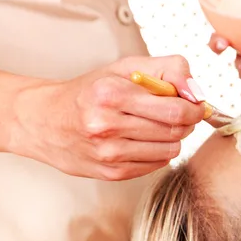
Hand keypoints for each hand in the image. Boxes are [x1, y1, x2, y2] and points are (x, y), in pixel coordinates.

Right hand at [11, 55, 205, 180]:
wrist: (44, 120)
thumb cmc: (89, 91)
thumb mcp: (126, 67)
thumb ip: (169, 69)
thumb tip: (196, 92)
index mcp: (111, 94)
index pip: (175, 109)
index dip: (194, 108)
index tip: (195, 104)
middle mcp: (107, 125)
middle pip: (175, 131)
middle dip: (186, 121)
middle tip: (179, 113)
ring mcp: (108, 153)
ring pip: (170, 150)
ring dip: (173, 138)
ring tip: (156, 125)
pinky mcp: (111, 172)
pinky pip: (156, 165)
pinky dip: (158, 152)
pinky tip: (143, 140)